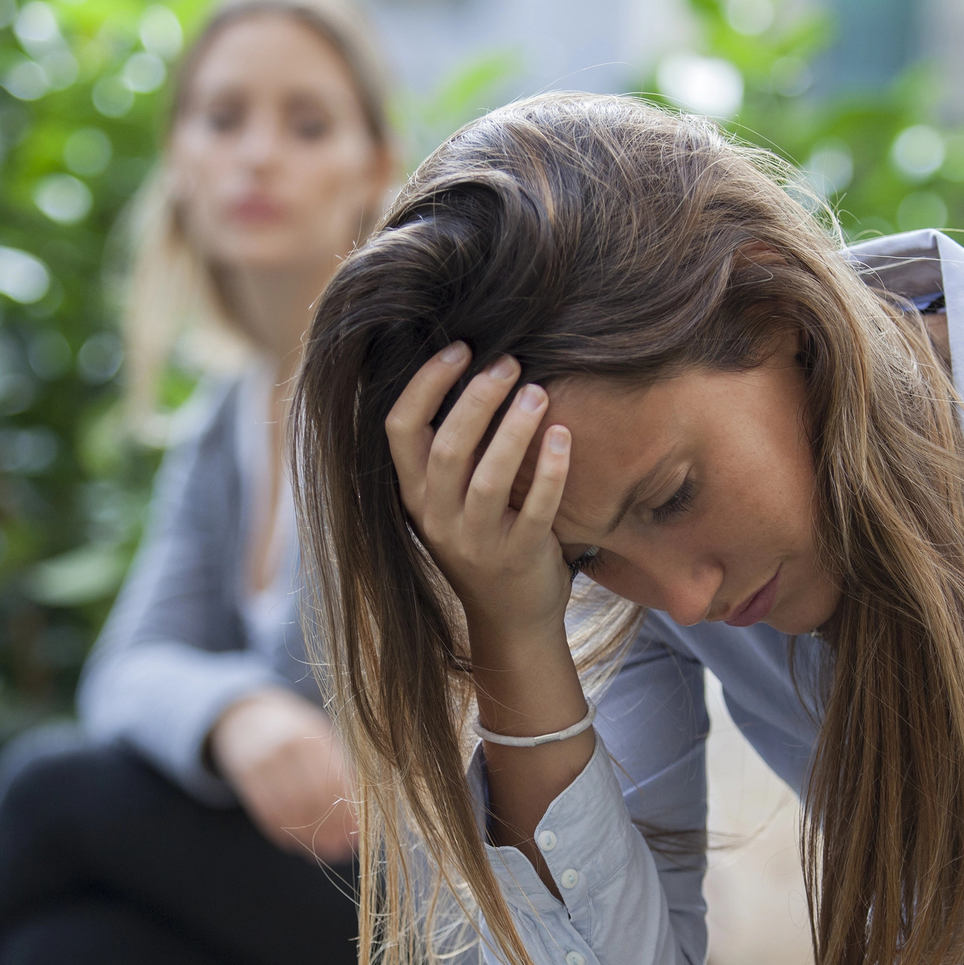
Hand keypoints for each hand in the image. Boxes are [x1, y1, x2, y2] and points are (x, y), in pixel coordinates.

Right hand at [208, 689, 358, 862]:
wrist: (247, 718)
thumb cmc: (295, 734)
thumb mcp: (318, 738)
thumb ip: (338, 768)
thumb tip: (358, 814)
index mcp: (310, 735)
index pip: (333, 780)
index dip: (345, 811)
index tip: (355, 833)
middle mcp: (284, 747)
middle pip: (310, 797)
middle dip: (328, 827)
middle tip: (340, 849)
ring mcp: (261, 762)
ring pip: (288, 809)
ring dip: (307, 835)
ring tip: (322, 851)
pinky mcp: (244, 778)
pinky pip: (265, 811)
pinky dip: (282, 832)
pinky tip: (297, 844)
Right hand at [384, 343, 573, 642]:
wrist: (510, 616)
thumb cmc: (482, 537)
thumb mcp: (448, 499)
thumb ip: (449, 448)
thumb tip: (471, 366)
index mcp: (414, 494)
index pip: (399, 428)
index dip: (426, 383)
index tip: (460, 348)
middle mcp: (437, 518)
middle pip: (446, 448)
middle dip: (477, 398)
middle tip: (509, 363)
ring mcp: (476, 541)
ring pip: (488, 478)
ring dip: (513, 429)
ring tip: (537, 391)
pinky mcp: (519, 557)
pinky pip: (535, 510)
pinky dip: (550, 471)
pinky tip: (563, 435)